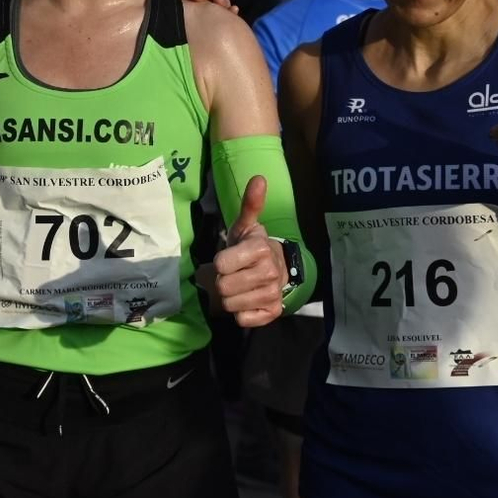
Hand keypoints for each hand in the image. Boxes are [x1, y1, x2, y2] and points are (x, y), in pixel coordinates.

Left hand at [214, 176, 287, 326]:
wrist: (277, 269)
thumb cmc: (252, 248)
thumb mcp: (246, 226)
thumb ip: (250, 204)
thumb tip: (259, 178)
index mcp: (261, 249)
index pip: (221, 265)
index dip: (221, 262)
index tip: (230, 258)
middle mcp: (269, 273)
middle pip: (223, 287)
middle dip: (223, 281)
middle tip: (232, 274)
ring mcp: (272, 294)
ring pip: (230, 305)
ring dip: (230, 297)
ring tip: (239, 285)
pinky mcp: (272, 313)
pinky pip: (243, 320)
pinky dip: (241, 313)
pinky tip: (247, 300)